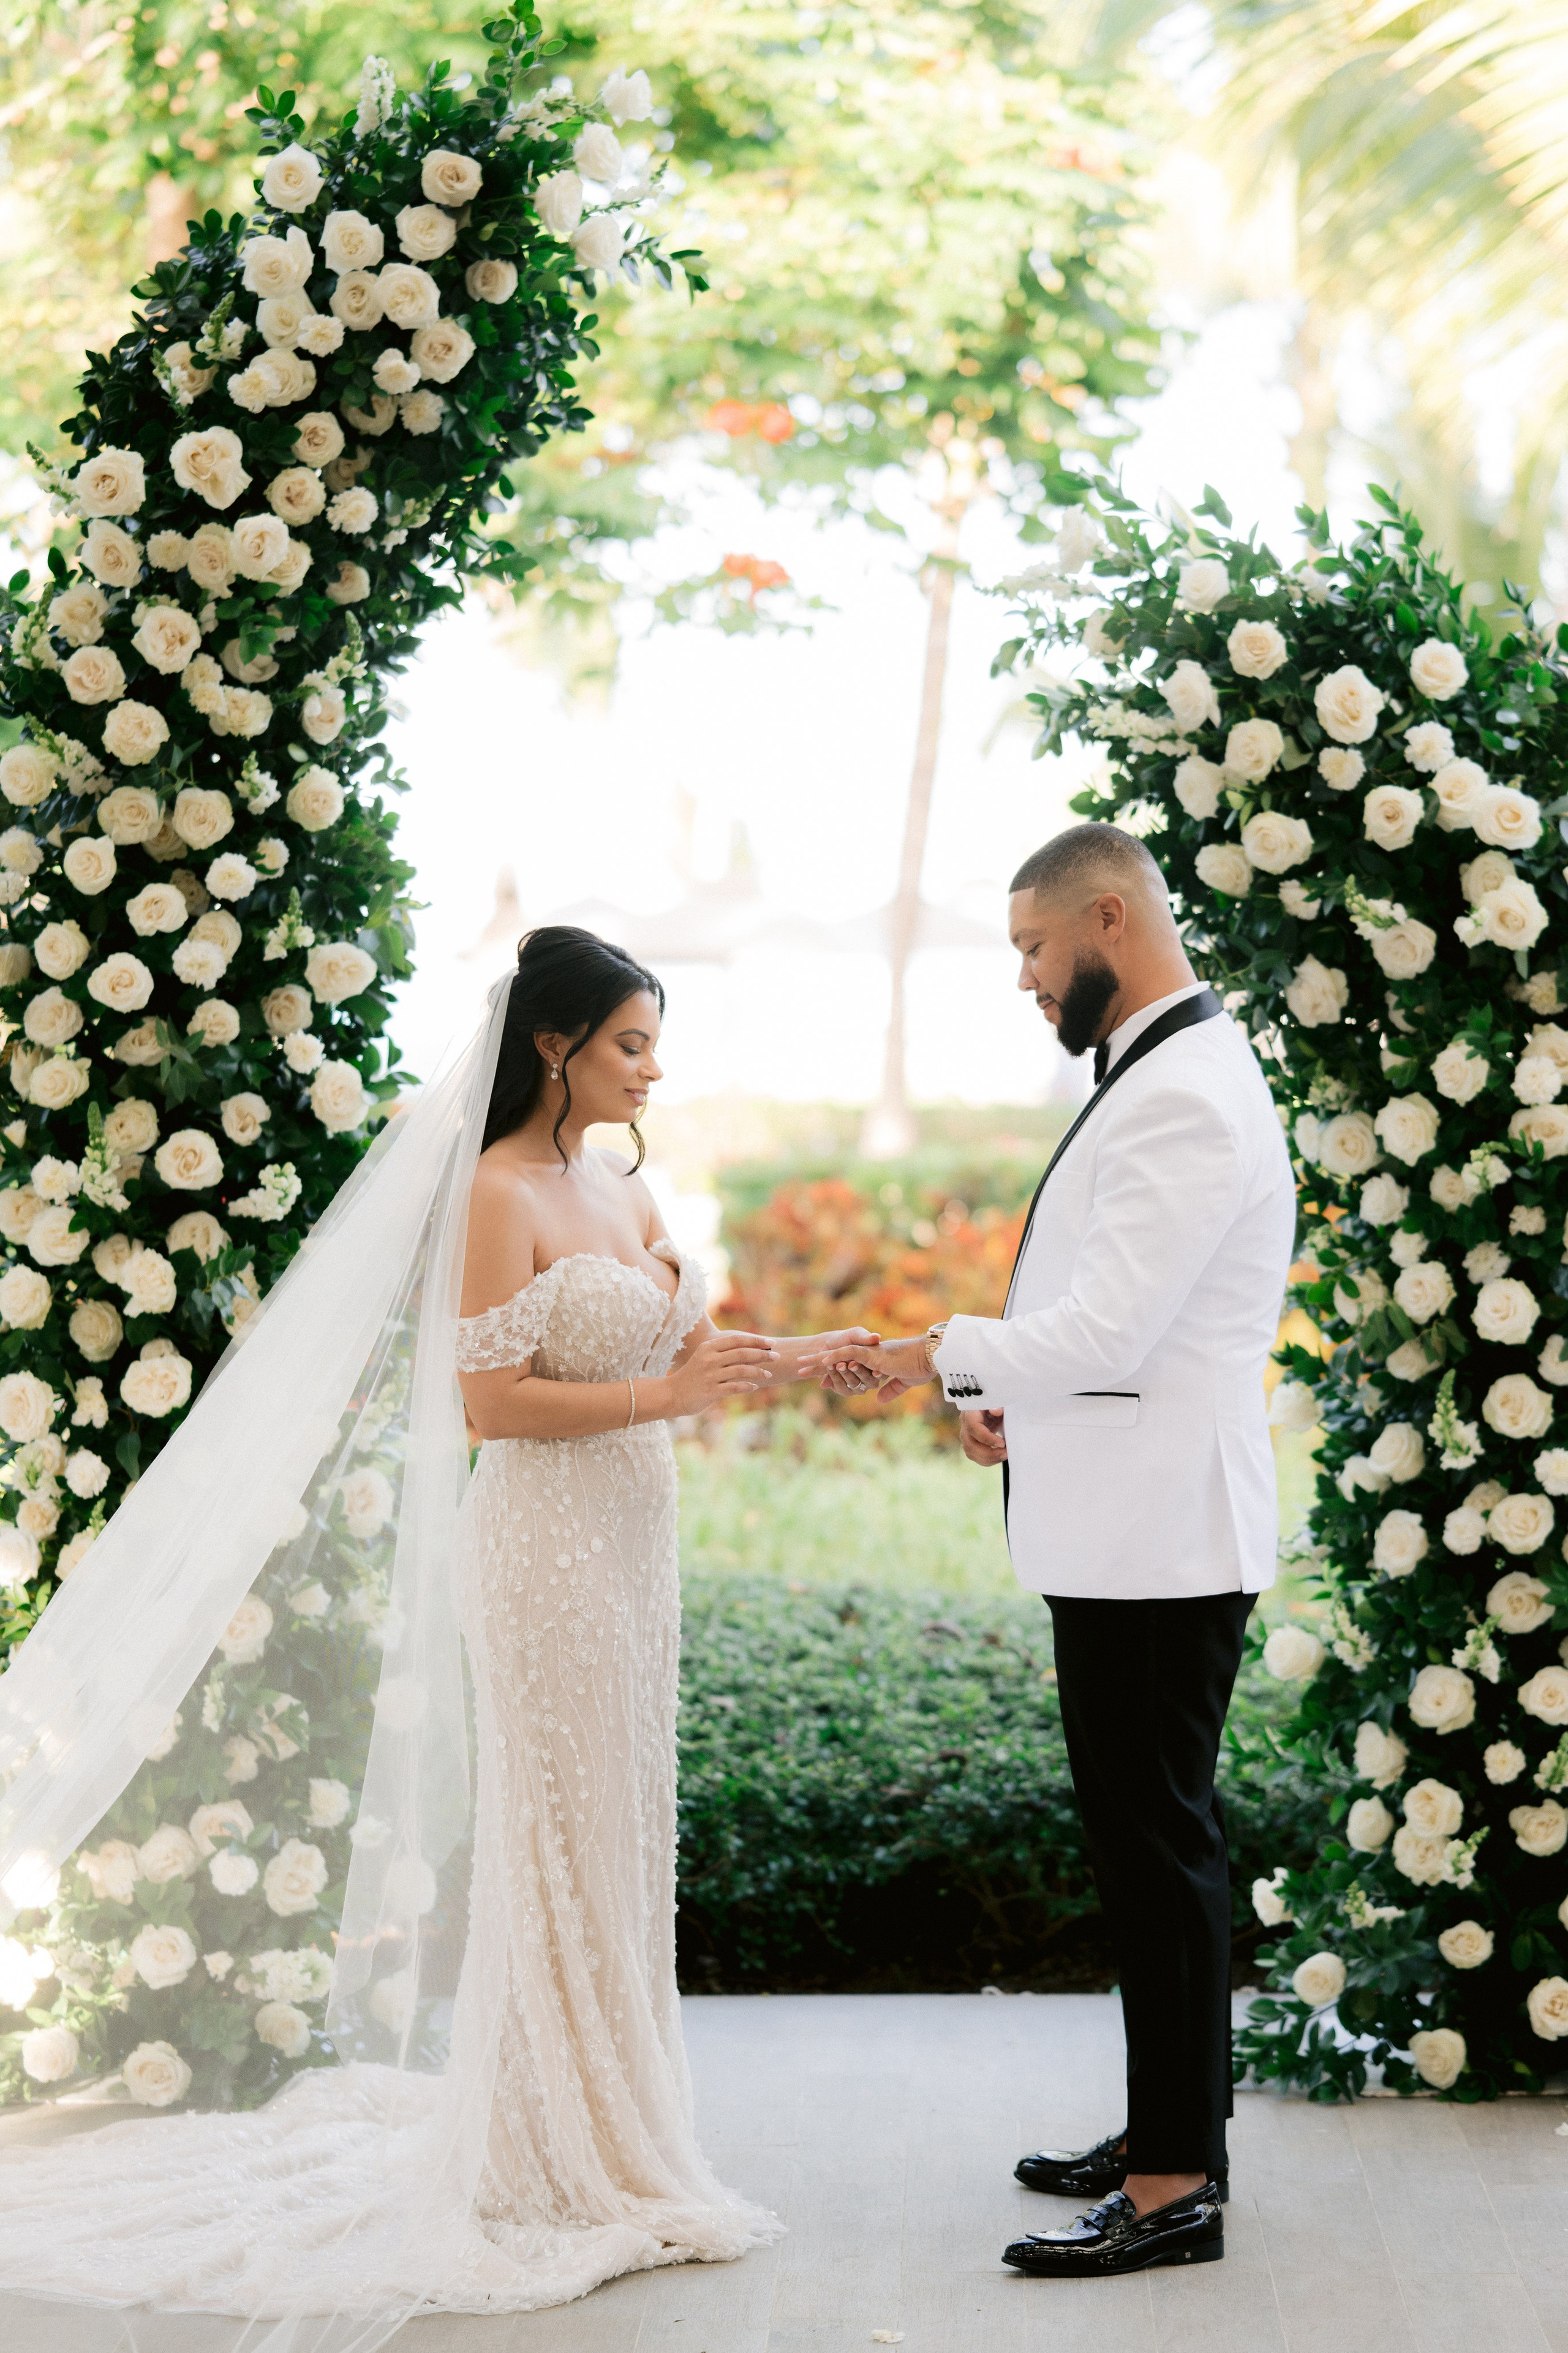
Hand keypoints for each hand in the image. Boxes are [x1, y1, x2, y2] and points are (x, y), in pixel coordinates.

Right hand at [668, 1333, 779, 1414]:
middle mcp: (709, 1358)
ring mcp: (710, 1375)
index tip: (772, 1343)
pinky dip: (747, 1386)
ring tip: (769, 1375)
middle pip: (742, 1353)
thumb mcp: (706, 1358)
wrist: (673, 1393)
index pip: (737, 1340)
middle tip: (777, 1357)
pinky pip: (735, 1387)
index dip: (756, 1341)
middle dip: (762, 1354)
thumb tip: (753, 1350)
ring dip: (758, 1372)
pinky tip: (755, 1387)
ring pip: (741, 1370)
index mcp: (709, 1347)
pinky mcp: (711, 1390)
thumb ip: (725, 1353)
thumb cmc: (694, 1375)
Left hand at [801, 1335, 935, 1396]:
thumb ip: (891, 1389)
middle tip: (800, 1366)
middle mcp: (869, 1355)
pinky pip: (850, 1354)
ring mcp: (869, 1354)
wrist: (931, 1357)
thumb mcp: (904, 1382)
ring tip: (800, 1364)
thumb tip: (879, 1398)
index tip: (819, 1377)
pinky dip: (836, 1357)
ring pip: (838, 1355)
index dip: (833, 1370)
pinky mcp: (873, 1354)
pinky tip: (822, 1361)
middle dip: (818, 1364)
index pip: (849, 1364)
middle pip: (837, 1358)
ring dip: (819, 1360)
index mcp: (875, 1361)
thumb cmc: (922, 1367)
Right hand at [960, 1408, 1006, 1467]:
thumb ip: (998, 1404)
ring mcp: (965, 1436)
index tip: (1002, 1443)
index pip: (973, 1428)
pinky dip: (987, 1460)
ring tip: (1004, 1455)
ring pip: (971, 1453)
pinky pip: (974, 1456)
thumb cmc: (994, 1403)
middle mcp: (964, 1425)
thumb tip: (996, 1411)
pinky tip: (999, 1457)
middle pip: (970, 1444)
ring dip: (989, 1459)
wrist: (989, 1406)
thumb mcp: (997, 1400)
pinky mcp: (969, 1443)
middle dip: (988, 1453)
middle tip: (1005, 1453)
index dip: (987, 1438)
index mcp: (970, 1412)